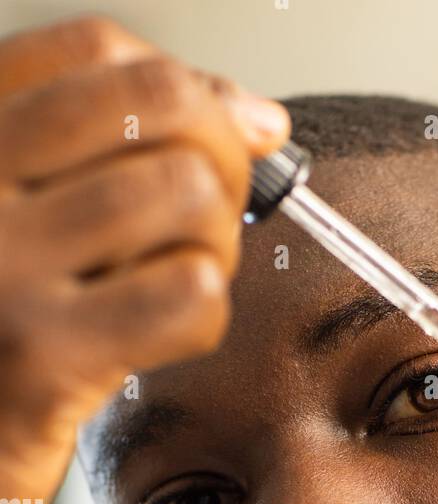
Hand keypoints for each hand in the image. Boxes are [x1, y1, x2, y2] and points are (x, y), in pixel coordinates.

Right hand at [0, 13, 289, 503]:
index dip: (185, 89)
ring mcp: (1, 266)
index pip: (97, 53)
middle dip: (220, 160)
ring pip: (187, 195)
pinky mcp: (42, 357)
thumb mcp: (28, 219)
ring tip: (173, 282)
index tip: (219, 136)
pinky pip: (188, 295)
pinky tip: (162, 336)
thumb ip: (115, 152)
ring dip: (215, 244)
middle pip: (158, 107)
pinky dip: (205, 312)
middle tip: (208, 221)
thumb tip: (254, 116)